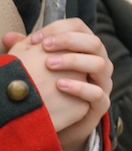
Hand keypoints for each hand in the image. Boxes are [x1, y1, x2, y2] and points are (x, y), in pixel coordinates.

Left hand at [7, 21, 111, 150]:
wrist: (59, 122)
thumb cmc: (47, 90)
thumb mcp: (36, 67)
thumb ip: (26, 51)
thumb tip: (9, 36)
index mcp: (84, 50)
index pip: (81, 28)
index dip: (60, 28)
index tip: (36, 38)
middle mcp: (98, 63)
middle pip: (94, 42)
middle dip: (68, 41)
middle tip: (44, 47)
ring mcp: (102, 83)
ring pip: (100, 64)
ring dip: (74, 61)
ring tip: (49, 65)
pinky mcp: (101, 103)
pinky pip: (97, 92)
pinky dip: (79, 87)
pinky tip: (59, 85)